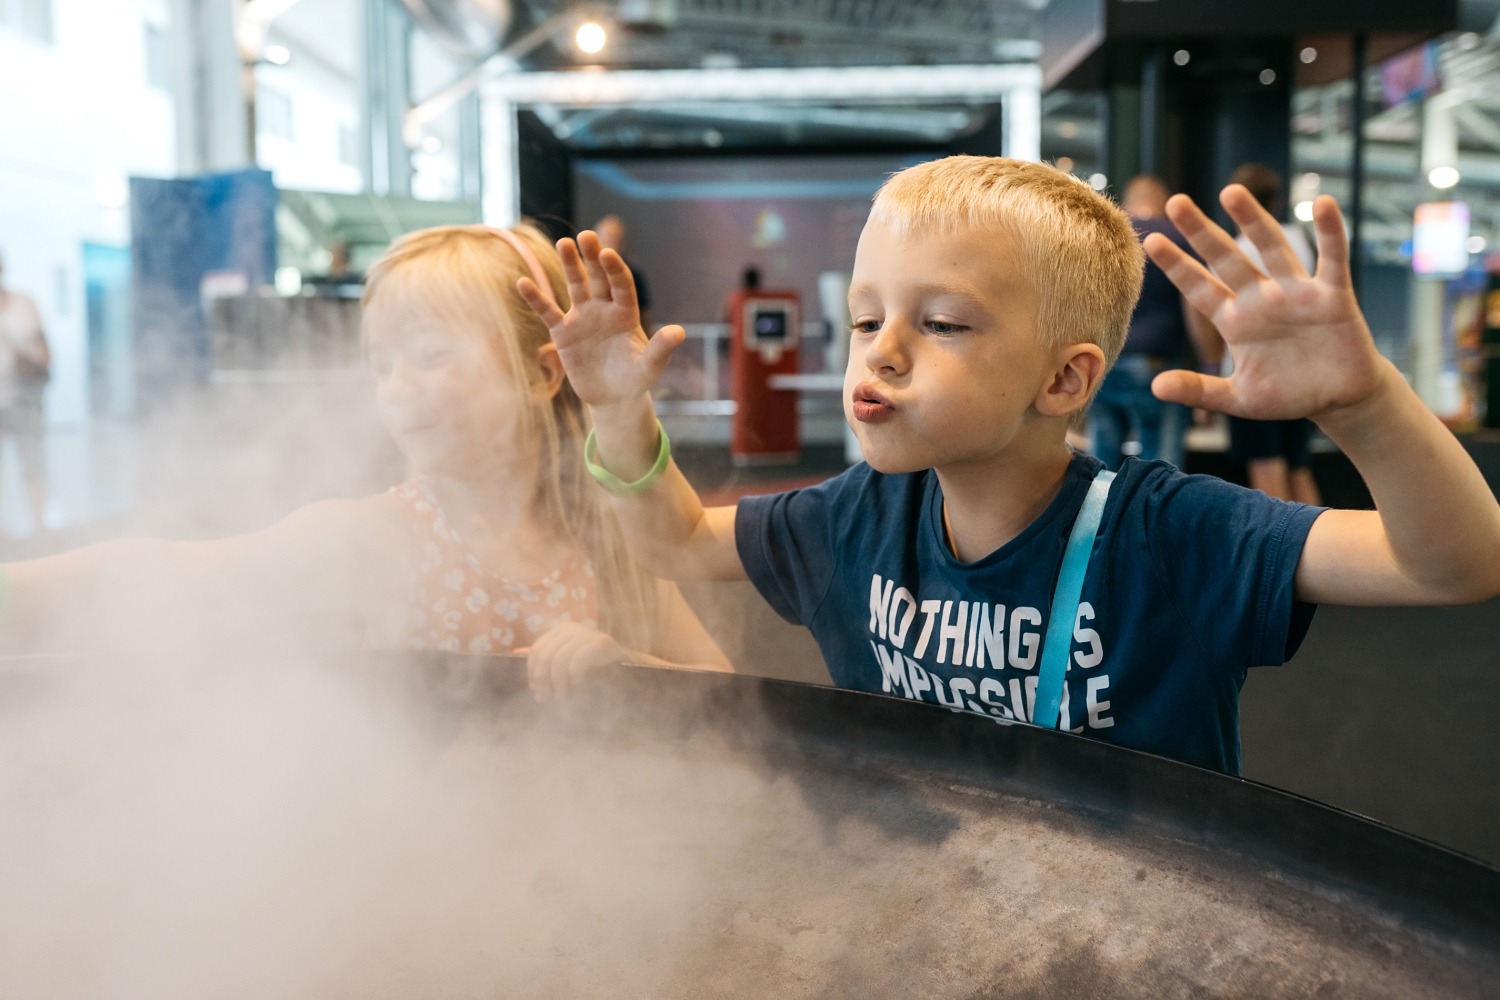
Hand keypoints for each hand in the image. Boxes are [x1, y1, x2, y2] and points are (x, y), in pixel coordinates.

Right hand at [516, 231, 684, 409]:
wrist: (613, 398)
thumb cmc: (636, 380)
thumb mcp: (650, 367)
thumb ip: (661, 349)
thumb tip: (679, 332)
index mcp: (626, 312)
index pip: (621, 284)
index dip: (615, 269)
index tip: (609, 253)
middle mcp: (604, 309)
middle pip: (598, 277)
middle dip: (592, 257)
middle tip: (585, 236)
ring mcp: (582, 318)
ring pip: (575, 286)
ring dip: (569, 265)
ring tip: (563, 243)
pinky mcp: (563, 333)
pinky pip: (548, 312)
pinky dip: (536, 298)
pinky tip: (522, 282)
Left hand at [521, 622, 628, 702]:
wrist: (630, 669)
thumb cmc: (595, 669)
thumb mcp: (566, 662)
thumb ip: (546, 656)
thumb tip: (516, 652)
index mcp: (561, 631)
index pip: (537, 650)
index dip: (533, 672)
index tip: (536, 691)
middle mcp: (572, 628)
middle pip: (546, 655)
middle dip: (543, 681)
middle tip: (546, 699)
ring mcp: (588, 633)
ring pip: (560, 660)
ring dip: (559, 683)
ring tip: (563, 697)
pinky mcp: (603, 642)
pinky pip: (579, 659)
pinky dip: (575, 674)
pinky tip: (578, 684)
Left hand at [1144, 187, 1389, 423]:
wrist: (1339, 399)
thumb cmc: (1288, 395)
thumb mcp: (1239, 398)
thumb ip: (1200, 390)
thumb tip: (1156, 388)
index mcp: (1235, 320)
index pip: (1198, 288)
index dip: (1177, 266)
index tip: (1151, 240)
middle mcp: (1261, 299)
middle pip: (1227, 259)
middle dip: (1202, 232)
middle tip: (1176, 202)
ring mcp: (1296, 293)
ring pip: (1273, 249)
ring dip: (1253, 220)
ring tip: (1231, 191)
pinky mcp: (1333, 296)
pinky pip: (1332, 259)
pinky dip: (1331, 231)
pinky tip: (1324, 203)